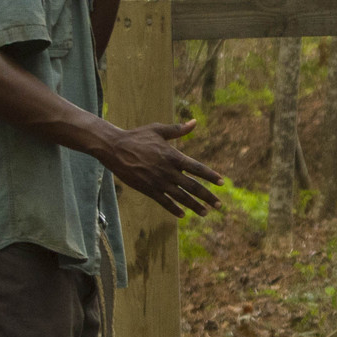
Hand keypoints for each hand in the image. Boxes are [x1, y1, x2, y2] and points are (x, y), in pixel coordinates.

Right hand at [100, 119, 220, 215]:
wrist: (114, 148)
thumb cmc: (137, 136)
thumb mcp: (158, 130)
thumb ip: (178, 130)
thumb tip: (194, 122)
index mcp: (173, 156)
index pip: (197, 168)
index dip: (210, 175)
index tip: (222, 182)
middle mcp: (168, 171)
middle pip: (192, 186)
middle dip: (207, 196)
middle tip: (219, 205)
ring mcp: (158, 181)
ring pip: (180, 197)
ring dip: (194, 206)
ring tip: (205, 212)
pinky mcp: (147, 189)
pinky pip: (163, 201)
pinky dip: (173, 209)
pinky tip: (182, 214)